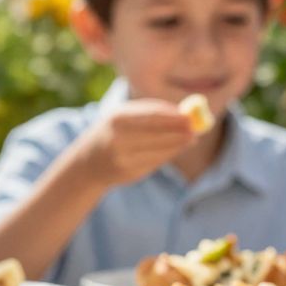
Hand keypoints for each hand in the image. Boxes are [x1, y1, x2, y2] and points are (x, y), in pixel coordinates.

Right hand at [73, 99, 197, 186]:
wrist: (89, 161)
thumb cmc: (115, 130)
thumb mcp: (126, 116)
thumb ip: (152, 112)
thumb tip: (184, 113)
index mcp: (117, 119)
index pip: (150, 117)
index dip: (172, 118)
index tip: (190, 117)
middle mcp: (118, 139)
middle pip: (156, 136)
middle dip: (179, 133)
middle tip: (196, 130)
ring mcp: (123, 159)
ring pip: (159, 151)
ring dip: (178, 145)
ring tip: (191, 138)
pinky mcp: (129, 173)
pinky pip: (155, 162)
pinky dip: (168, 154)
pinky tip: (175, 148)